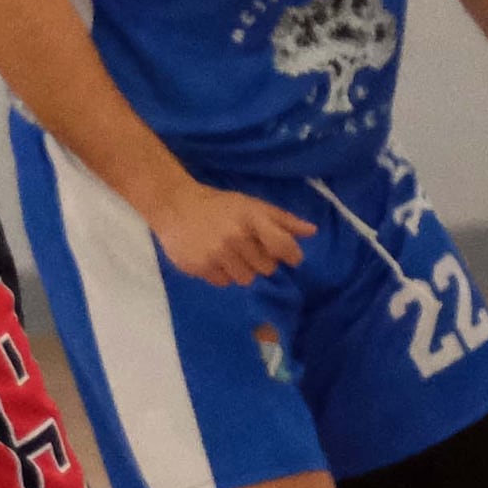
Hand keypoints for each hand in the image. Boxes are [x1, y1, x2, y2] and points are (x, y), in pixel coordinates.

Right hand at [147, 179, 312, 288]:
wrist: (175, 205)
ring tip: (228, 254)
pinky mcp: (200, 266)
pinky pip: (224, 282)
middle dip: (260, 260)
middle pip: (266, 268)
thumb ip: (283, 220)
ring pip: (246, 279)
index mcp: (252, 218)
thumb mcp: (252, 206)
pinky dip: (221, 274)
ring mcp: (217, 253)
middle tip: (246, 248)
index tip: (289, 257)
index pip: (283, 245)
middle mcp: (236, 236)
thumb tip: (313, 232)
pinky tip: (213, 258)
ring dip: (241, 269)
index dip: (291, 254)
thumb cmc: (219, 206)